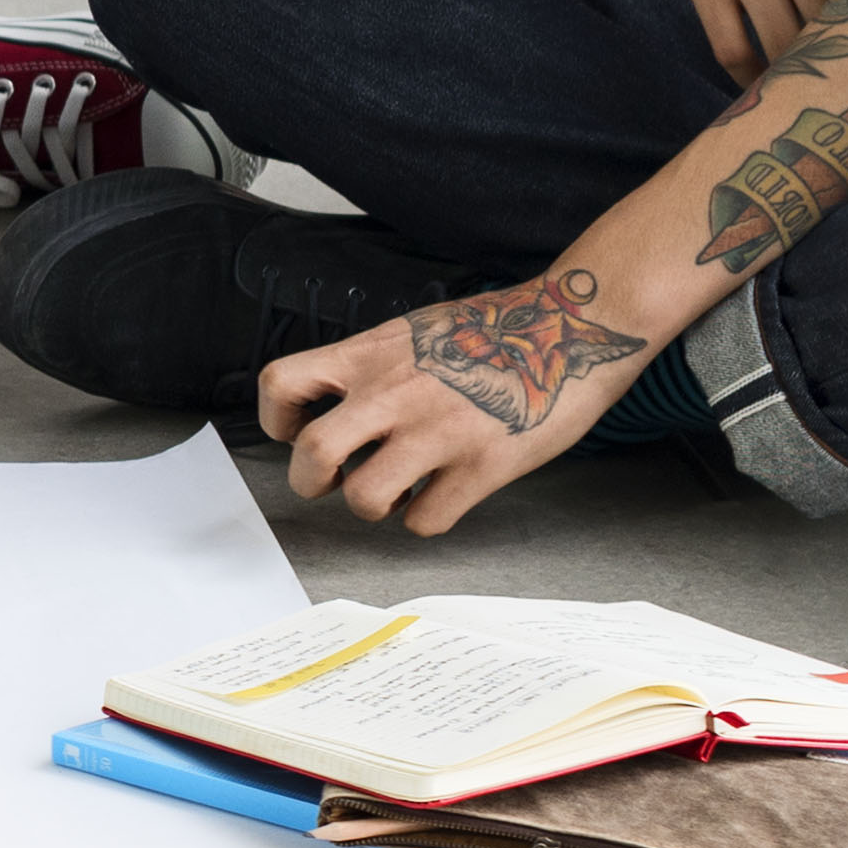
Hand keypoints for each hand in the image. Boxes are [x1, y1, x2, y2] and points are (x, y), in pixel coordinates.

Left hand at [258, 268, 660, 537]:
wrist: (569, 327)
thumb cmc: (495, 330)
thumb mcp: (414, 332)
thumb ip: (371, 368)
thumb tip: (339, 408)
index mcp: (371, 355)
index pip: (282, 384)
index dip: (279, 419)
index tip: (298, 431)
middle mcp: (395, 393)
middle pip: (313, 454)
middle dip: (310, 481)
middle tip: (333, 480)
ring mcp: (438, 432)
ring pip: (364, 498)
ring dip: (371, 505)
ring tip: (392, 491)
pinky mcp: (483, 466)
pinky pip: (426, 520)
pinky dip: (424, 519)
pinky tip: (438, 497)